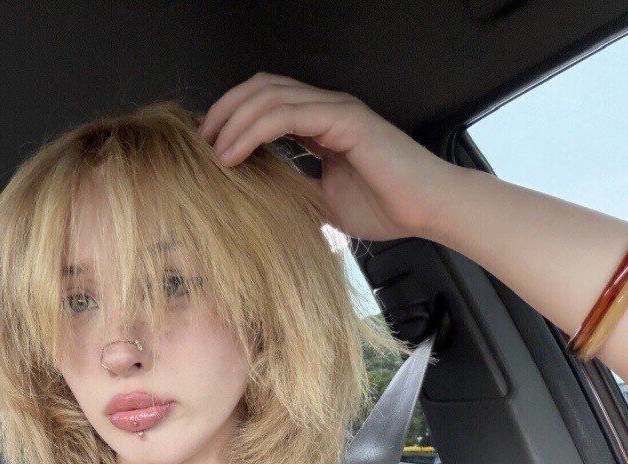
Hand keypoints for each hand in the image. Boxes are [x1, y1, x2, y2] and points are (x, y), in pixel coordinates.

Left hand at [197, 72, 460, 241]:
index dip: (231, 118)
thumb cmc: (386, 208)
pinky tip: (233, 155)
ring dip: (231, 121)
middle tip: (199, 146)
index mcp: (320, 122)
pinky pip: (285, 114)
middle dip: (223, 112)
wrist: (427, 211)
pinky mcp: (344, 120)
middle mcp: (326, 108)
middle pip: (260, 88)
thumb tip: (257, 200)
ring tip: (212, 152)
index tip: (206, 150)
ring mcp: (335, 109)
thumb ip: (292, 190)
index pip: (265, 102)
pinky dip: (251, 131)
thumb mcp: (321, 201)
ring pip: (267, 95)